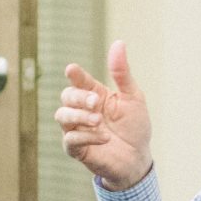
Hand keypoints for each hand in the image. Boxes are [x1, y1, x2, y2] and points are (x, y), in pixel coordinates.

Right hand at [58, 41, 153, 190]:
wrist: (138, 157)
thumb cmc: (135, 126)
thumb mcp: (133, 97)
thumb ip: (122, 73)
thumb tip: (118, 43)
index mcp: (94, 95)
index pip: (79, 81)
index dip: (75, 75)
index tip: (72, 70)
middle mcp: (82, 110)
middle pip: (67, 97)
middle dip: (79, 97)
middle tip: (96, 102)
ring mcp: (78, 129)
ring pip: (62, 117)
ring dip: (79, 116)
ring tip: (99, 120)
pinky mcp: (77, 149)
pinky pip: (70, 140)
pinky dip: (86, 137)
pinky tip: (104, 137)